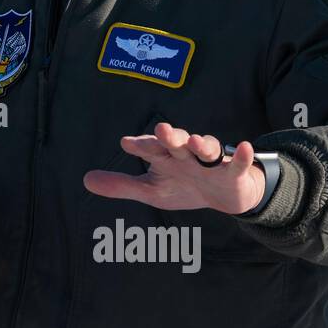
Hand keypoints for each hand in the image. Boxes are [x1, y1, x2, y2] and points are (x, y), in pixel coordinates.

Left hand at [82, 122, 265, 214]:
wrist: (223, 196)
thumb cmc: (183, 186)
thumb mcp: (151, 190)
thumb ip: (121, 185)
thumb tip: (85, 180)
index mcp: (164, 156)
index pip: (150, 148)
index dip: (140, 146)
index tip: (126, 143)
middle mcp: (185, 153)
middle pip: (177, 141)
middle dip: (170, 136)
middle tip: (160, 130)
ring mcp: (209, 160)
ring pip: (206, 148)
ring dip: (201, 143)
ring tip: (195, 141)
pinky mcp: (231, 170)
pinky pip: (236, 161)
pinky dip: (239, 155)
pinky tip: (242, 146)